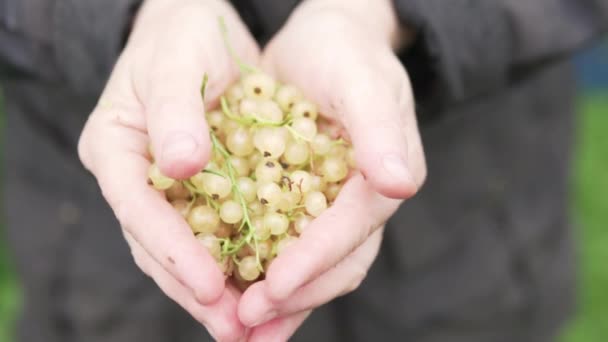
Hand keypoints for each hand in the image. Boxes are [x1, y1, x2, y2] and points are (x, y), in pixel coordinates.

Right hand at [77, 0, 258, 339]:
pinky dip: (238, 261)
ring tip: (250, 327)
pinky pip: (217, 232)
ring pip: (188, 247)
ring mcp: (168, 187)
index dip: (173, 251)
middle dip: (195, 288)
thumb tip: (180, 166)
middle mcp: (138, 177)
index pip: (137, 209)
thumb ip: (174, 112)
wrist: (200, 26)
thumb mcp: (175, 63)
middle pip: (159, 244)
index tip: (210, 285)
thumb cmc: (182, 35)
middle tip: (234, 328)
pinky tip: (264, 288)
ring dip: (217, 290)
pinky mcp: (202, 188)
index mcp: (116, 149)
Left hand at [237, 0, 425, 339]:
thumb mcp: (361, 79)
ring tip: (243, 329)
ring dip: (282, 302)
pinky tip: (239, 299)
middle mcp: (363, 202)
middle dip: (295, 294)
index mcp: (385, 177)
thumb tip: (401, 184)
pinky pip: (288, 248)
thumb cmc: (343, 53)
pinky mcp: (306, 203)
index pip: (352, 230)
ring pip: (314, 267)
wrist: (322, 43)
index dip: (314, 260)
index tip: (275, 286)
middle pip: (336, 263)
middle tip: (249, 320)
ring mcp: (335, 207)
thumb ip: (380, 129)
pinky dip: (268, 277)